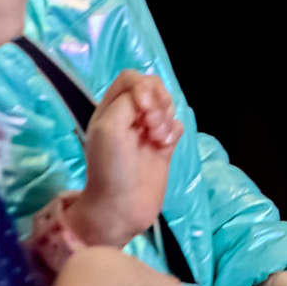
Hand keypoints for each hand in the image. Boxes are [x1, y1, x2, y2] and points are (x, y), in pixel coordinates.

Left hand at [74, 73, 180, 246]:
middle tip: (151, 126)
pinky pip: (176, 125)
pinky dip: (174, 132)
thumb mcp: (109, 127)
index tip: (145, 107)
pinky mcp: (163, 146)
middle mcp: (129, 117)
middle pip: (153, 88)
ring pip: (167, 106)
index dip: (143, 86)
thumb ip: (129, 100)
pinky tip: (165, 147)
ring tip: (157, 139)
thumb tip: (149, 98)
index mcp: (110, 109)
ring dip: (166, 118)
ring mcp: (147, 131)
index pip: (131, 78)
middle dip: (158, 103)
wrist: (122, 206)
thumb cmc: (111, 166)